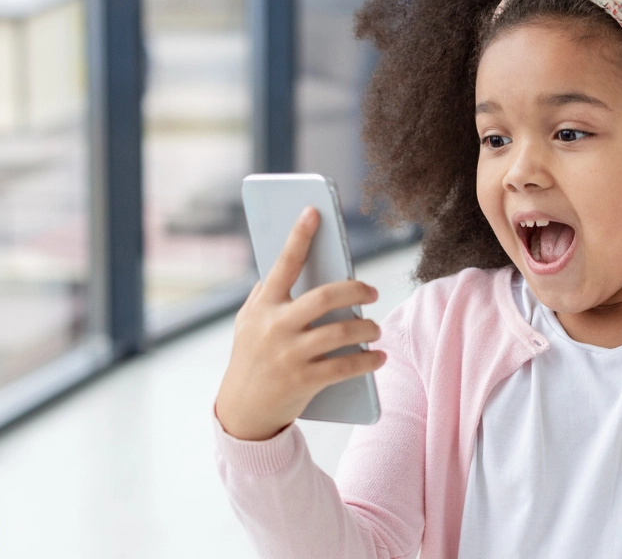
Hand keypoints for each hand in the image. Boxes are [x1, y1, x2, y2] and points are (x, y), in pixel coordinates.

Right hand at [215, 206, 386, 440]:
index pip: (283, 265)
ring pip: (340, 333)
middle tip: (372, 292)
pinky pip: (345, 367)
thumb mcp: (249, 323)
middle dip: (355, 290)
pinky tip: (379, 357)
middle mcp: (275, 327)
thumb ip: (266, 294)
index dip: (299, 236)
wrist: (242, 411)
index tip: (314, 211)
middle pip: (324, 297)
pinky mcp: (303, 381)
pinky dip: (368, 361)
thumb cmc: (251, 358)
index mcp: (263, 307)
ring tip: (375, 328)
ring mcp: (289, 355)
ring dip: (366, 328)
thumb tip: (291, 262)